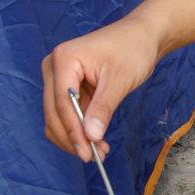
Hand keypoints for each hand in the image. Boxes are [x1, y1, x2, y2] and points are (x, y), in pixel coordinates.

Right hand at [41, 12, 158, 161]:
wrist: (141, 36)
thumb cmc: (132, 50)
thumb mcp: (120, 80)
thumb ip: (103, 108)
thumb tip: (90, 136)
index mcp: (63, 59)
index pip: (62, 103)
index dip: (73, 131)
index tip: (88, 154)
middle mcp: (53, 67)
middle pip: (54, 113)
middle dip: (73, 138)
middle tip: (95, 157)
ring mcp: (58, 77)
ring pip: (56, 117)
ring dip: (74, 137)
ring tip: (99, 151)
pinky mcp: (67, 86)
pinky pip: (66, 114)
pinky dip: (78, 129)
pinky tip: (96, 139)